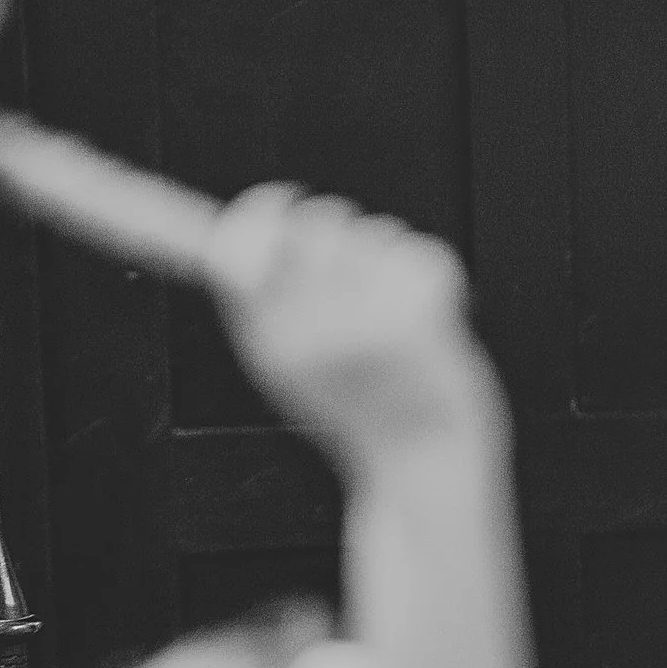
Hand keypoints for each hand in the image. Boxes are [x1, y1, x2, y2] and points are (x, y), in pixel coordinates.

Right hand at [201, 185, 501, 471]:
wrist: (423, 463)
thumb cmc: (357, 411)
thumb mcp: (284, 365)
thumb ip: (258, 299)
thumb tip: (236, 224)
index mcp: (269, 341)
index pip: (240, 242)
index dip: (259, 212)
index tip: (275, 204)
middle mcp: (310, 330)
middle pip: (316, 220)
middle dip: (337, 236)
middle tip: (354, 283)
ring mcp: (366, 322)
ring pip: (374, 235)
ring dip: (386, 265)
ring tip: (391, 323)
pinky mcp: (421, 316)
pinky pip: (421, 255)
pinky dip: (430, 280)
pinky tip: (428, 329)